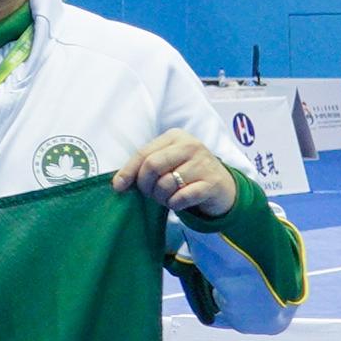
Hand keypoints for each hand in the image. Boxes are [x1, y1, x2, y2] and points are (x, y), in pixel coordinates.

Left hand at [122, 132, 237, 220]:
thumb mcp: (168, 161)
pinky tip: (179, 202)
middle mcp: (190, 146)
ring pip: (166, 184)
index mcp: (175, 136)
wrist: (222, 186)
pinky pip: (181, 197)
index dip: (128, 171)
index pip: (144, 153)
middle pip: (152, 166)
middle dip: (146, 186)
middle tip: (151, 194)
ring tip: (167, 197)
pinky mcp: (211, 183)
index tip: (119, 186)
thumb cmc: (187, 173)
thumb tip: (119, 183)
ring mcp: (203, 163)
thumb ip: (146, 166)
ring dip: (161, 197)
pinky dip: (175, 204)